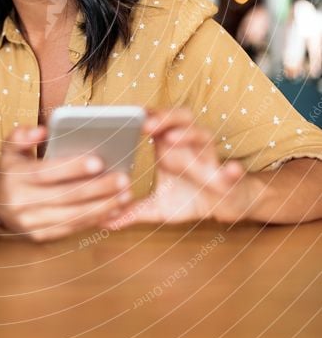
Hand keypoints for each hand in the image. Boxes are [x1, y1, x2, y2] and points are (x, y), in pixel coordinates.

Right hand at [0, 125, 133, 240]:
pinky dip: (94, 220)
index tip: (99, 161)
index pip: (47, 173)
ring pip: (71, 216)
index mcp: (15, 178)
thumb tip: (42, 131)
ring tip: (125, 196)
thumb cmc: (10, 169)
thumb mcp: (10, 147)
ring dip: (102, 207)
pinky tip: (113, 210)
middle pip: (64, 196)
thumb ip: (23, 135)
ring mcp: (30, 223)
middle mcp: (21, 203)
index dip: (73, 168)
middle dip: (97, 189)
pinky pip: (71, 228)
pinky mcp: (40, 236)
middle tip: (123, 179)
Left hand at [102, 108, 250, 228]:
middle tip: (145, 124)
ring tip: (172, 138)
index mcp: (170, 147)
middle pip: (179, 119)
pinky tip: (231, 170)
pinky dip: (231, 170)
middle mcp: (189, 145)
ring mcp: (209, 157)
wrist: (223, 207)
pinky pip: (233, 170)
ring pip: (202, 135)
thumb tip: (105, 221)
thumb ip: (133, 211)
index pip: (158, 122)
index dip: (145, 117)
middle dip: (164, 118)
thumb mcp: (158, 207)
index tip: (126, 117)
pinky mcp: (228, 177)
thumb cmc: (190, 198)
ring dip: (188, 134)